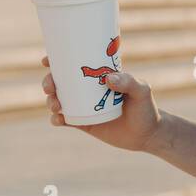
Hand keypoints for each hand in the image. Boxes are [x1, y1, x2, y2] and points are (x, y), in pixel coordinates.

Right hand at [40, 55, 162, 152]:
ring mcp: (84, 107)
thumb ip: (128, 82)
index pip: (75, 64)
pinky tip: (58, 119)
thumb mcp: (141, 91)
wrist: (148, 135)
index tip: (47, 60)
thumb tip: (107, 78)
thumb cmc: (146, 108)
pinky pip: (64, 120)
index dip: (58, 60)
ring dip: (50, 100)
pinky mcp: (84, 124)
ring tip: (56, 105)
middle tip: (50, 87)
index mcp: (98, 76)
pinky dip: (56, 119)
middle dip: (48, 82)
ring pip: (59, 100)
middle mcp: (88, 90)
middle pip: (60, 82)